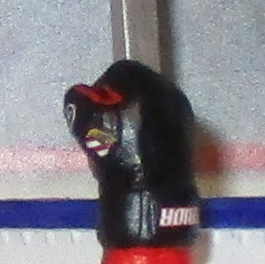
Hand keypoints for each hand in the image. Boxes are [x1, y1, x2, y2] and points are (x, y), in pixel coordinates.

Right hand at [64, 60, 199, 247]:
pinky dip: (143, 140)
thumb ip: (79, 101)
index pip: (121, 71)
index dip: (100, 89)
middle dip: (116, 107)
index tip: (90, 111)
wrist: (149, 192)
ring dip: (129, 125)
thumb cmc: (117, 151)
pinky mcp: (185, 141)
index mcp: (149, 82)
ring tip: (114, 148)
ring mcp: (182, 117)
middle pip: (137, 91)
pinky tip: (132, 159)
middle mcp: (170, 93)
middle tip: (100, 130)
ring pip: (147, 112)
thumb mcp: (85, 122)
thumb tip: (81, 96)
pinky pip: (158, 131)